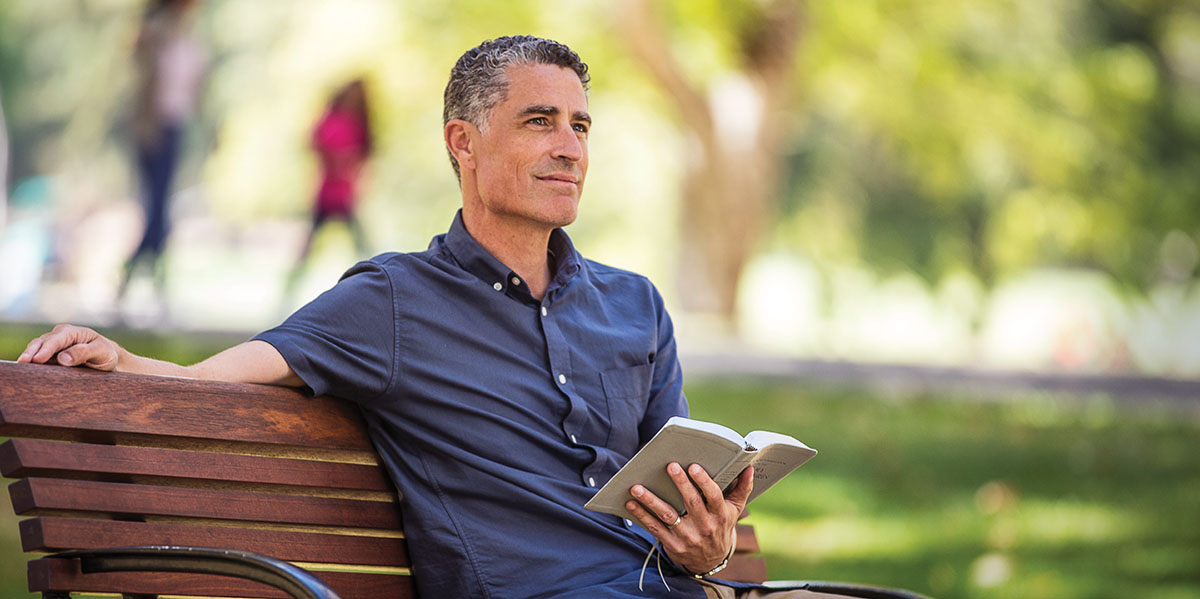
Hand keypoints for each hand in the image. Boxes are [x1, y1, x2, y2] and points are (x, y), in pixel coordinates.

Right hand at [17, 324, 123, 370]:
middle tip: (22, 363)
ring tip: (20, 369)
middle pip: (40, 343)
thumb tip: (63, 358)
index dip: (46, 349)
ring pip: (35, 350)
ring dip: (28, 358)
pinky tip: (25, 372)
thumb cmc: (105, 353)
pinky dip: (31, 364)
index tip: (37, 359)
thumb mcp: (101, 352)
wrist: (105, 358)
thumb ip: (84, 352)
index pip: (56, 340)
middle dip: (31, 352)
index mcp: (72, 332)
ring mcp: (52, 346)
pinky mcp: (48, 356)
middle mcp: (58, 336)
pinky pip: (37, 359)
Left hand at [625, 463, 752, 575]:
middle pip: (691, 503)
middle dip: (680, 484)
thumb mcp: (735, 509)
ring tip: (637, 487)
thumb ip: (742, 488)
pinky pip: (654, 528)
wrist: (711, 559)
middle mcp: (704, 526)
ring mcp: (687, 536)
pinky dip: (642, 516)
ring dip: (651, 501)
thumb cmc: (721, 525)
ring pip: (668, 516)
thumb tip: (750, 467)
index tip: (694, 467)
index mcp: (720, 514)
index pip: (713, 496)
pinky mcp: (673, 544)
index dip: (704, 482)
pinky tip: (631, 503)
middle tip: (670, 466)